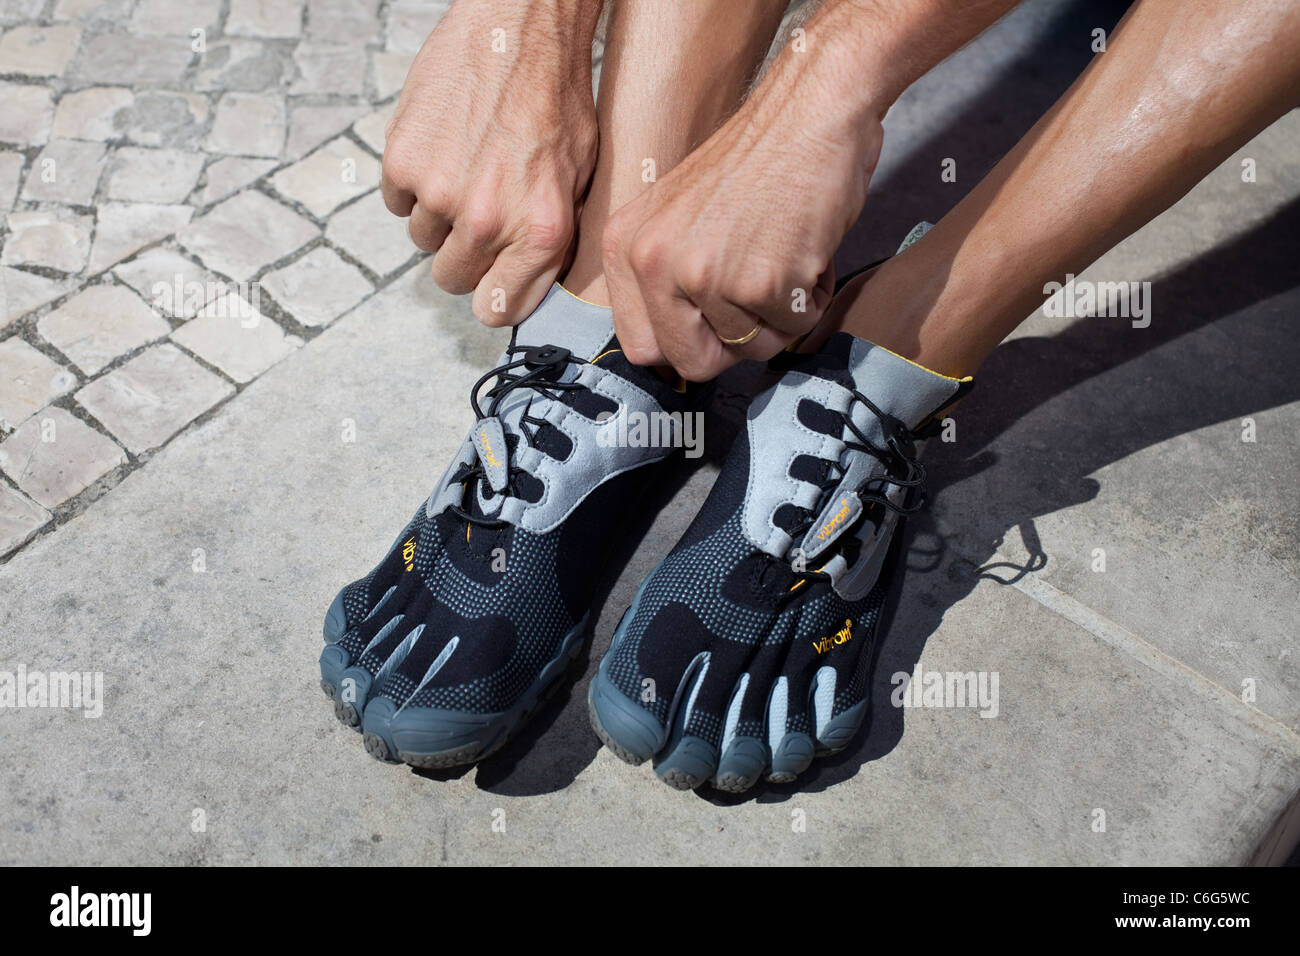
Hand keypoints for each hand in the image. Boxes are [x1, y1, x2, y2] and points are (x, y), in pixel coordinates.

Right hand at [381, 0, 599, 324]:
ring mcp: (440, 193)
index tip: (492, 280)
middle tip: (477, 215)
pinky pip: (396, 201)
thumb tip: (526, 284)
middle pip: (453, 279)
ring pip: (422, 239)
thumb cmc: (557, 99)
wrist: (519, 30)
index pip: (497, 310)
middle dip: (462, 255)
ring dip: (437, 215)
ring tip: (465, 169)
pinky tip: (441, 149)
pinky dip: (411, 183)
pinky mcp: (403, 162)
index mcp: (540, 233)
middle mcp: (488, 221)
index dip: (492, 295)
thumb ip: (550, 239)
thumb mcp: (578, 179)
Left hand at [601, 40, 882, 380]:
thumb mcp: (676, 217)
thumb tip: (671, 359)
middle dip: (734, 346)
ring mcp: (706, 274)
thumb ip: (663, 279)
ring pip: (750, 350)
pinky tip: (807, 251)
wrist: (809, 112)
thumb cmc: (755, 163)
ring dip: (779, 316)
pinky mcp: (761, 281)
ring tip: (783, 257)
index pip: (642, 348)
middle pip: (693, 364)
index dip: (685, 345)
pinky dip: (811, 300)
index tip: (712, 327)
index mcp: (625, 247)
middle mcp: (655, 263)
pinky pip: (794, 328)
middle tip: (757, 299)